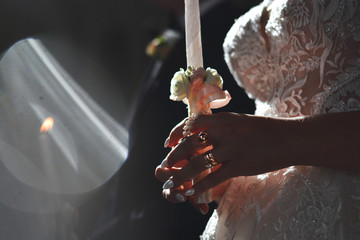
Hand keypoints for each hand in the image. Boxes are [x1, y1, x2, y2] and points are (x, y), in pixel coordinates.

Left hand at [156, 112, 294, 204]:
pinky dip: (201, 186)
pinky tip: (192, 192)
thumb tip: (200, 128)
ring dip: (182, 175)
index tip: (168, 142)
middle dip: (175, 156)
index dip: (176, 132)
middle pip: (191, 144)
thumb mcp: (240, 120)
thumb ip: (220, 124)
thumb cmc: (265, 129)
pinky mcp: (240, 166)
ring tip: (172, 183)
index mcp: (224, 119)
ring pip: (199, 163)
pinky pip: (215, 177)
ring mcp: (232, 149)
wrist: (291, 138)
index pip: (192, 123)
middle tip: (166, 165)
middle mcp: (225, 132)